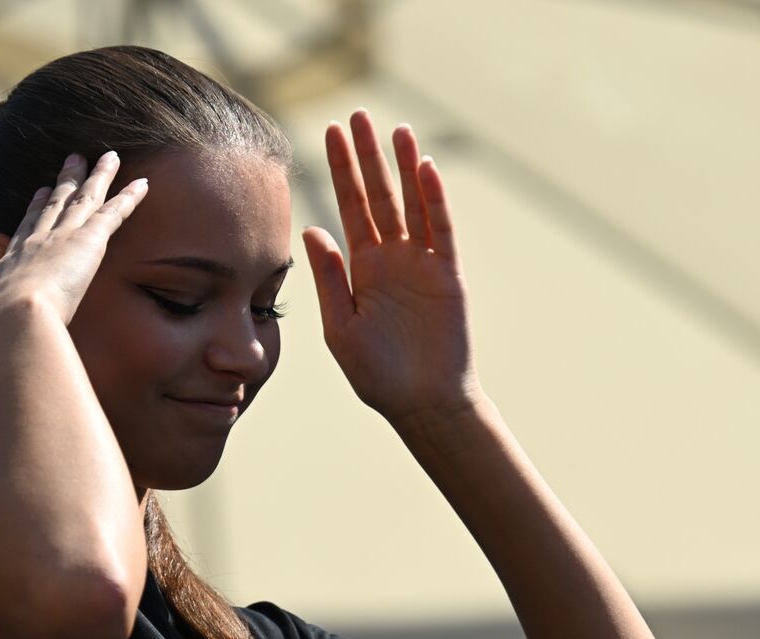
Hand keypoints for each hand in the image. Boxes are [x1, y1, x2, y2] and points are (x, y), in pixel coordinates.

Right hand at [0, 151, 148, 325]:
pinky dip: (130, 197)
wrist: (14, 316)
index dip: (37, 207)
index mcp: (15, 260)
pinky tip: (143, 183)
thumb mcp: (1, 325)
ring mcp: (62, 236)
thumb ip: (8, 327)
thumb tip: (2, 345)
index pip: (28, 227)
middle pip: (56, 203)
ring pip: (86, 198)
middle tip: (73, 160)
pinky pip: (114, 212)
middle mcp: (37, 239)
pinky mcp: (88, 240)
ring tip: (109, 157)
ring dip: (99, 176)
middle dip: (66, 180)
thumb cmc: (4, 330)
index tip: (42, 192)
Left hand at [302, 110, 482, 428]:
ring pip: (413, 204)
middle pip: (379, 196)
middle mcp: (392, 259)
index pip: (349, 207)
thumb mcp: (340, 327)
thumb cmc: (379, 375)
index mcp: (362, 269)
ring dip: (405, 167)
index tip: (329, 131)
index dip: (340, 170)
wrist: (421, 404)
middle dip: (367, 156)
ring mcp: (422, 265)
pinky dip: (435, 200)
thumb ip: (328, 279)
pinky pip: (441, 231)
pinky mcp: (448, 276)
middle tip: (357, 114)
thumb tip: (311, 230)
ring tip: (397, 129)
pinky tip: (426, 169)